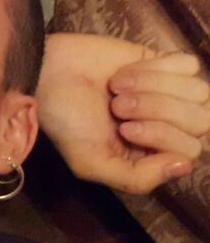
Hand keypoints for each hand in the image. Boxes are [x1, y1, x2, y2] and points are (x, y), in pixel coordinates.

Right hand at [38, 33, 209, 193]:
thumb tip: (185, 166)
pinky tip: (128, 71)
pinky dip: (155, 67)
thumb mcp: (90, 163)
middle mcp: (171, 126)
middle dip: (157, 109)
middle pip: (202, 120)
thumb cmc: (65, 121)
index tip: (124, 129)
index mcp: (154, 155)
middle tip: (117, 106)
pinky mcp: (166, 63)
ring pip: (198, 91)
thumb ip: (136, 178)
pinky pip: (188, 65)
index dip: (160, 135)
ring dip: (152, 86)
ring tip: (118, 87)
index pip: (189, 150)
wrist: (47, 73)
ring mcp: (172, 93)